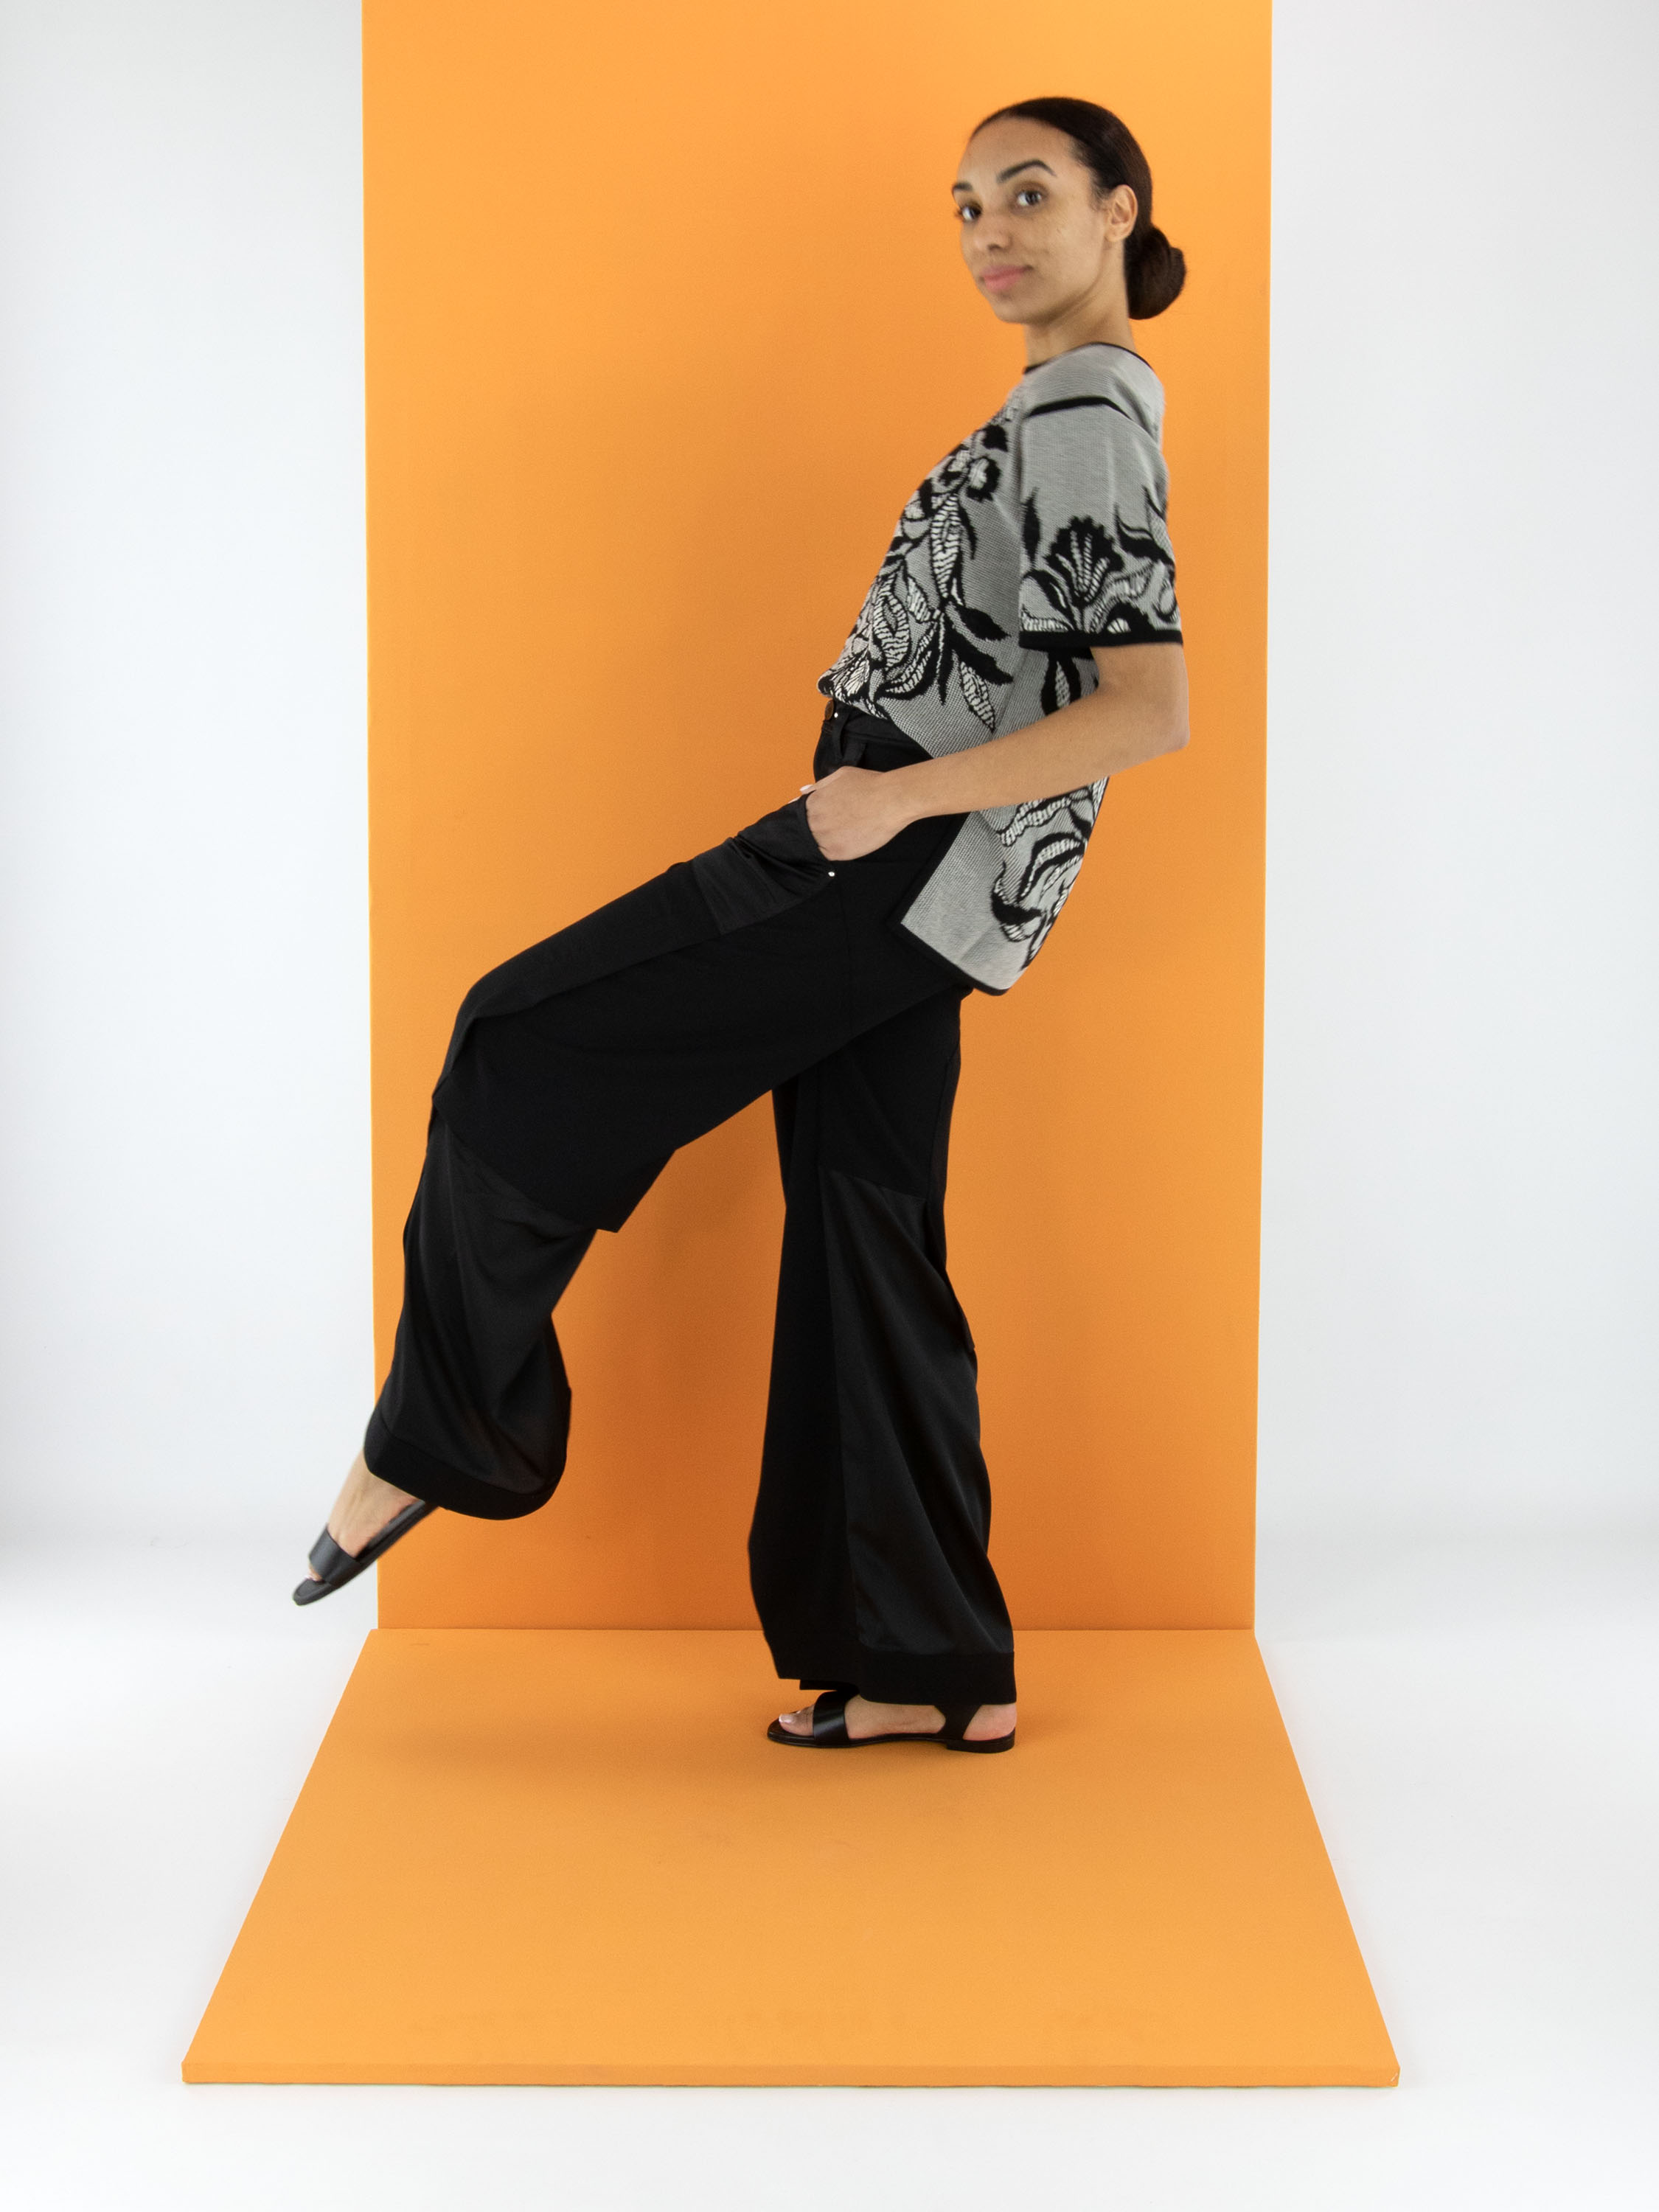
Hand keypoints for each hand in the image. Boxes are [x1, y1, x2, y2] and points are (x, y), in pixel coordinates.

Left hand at [799, 766, 915, 860]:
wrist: (891, 800)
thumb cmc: (869, 785)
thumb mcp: (841, 775)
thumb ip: (819, 785)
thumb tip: (802, 791)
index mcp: (813, 801)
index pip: (799, 814)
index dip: (809, 817)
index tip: (820, 818)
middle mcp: (815, 820)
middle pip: (805, 830)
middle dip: (816, 829)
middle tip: (835, 826)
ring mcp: (825, 837)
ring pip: (815, 844)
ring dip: (824, 841)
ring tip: (843, 833)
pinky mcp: (838, 852)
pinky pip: (827, 855)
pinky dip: (833, 850)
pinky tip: (846, 841)